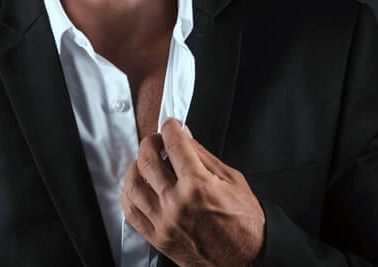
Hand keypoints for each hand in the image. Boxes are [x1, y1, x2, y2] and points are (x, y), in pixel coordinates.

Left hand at [120, 117, 265, 266]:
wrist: (247, 260)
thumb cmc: (245, 223)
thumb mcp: (233, 180)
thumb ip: (204, 156)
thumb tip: (184, 136)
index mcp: (198, 187)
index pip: (174, 145)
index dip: (170, 128)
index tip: (170, 125)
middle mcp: (177, 204)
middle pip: (148, 161)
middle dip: (151, 142)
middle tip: (158, 141)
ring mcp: (164, 223)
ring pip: (133, 185)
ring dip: (136, 167)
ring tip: (146, 163)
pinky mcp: (158, 238)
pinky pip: (131, 212)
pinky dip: (130, 194)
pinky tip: (139, 187)